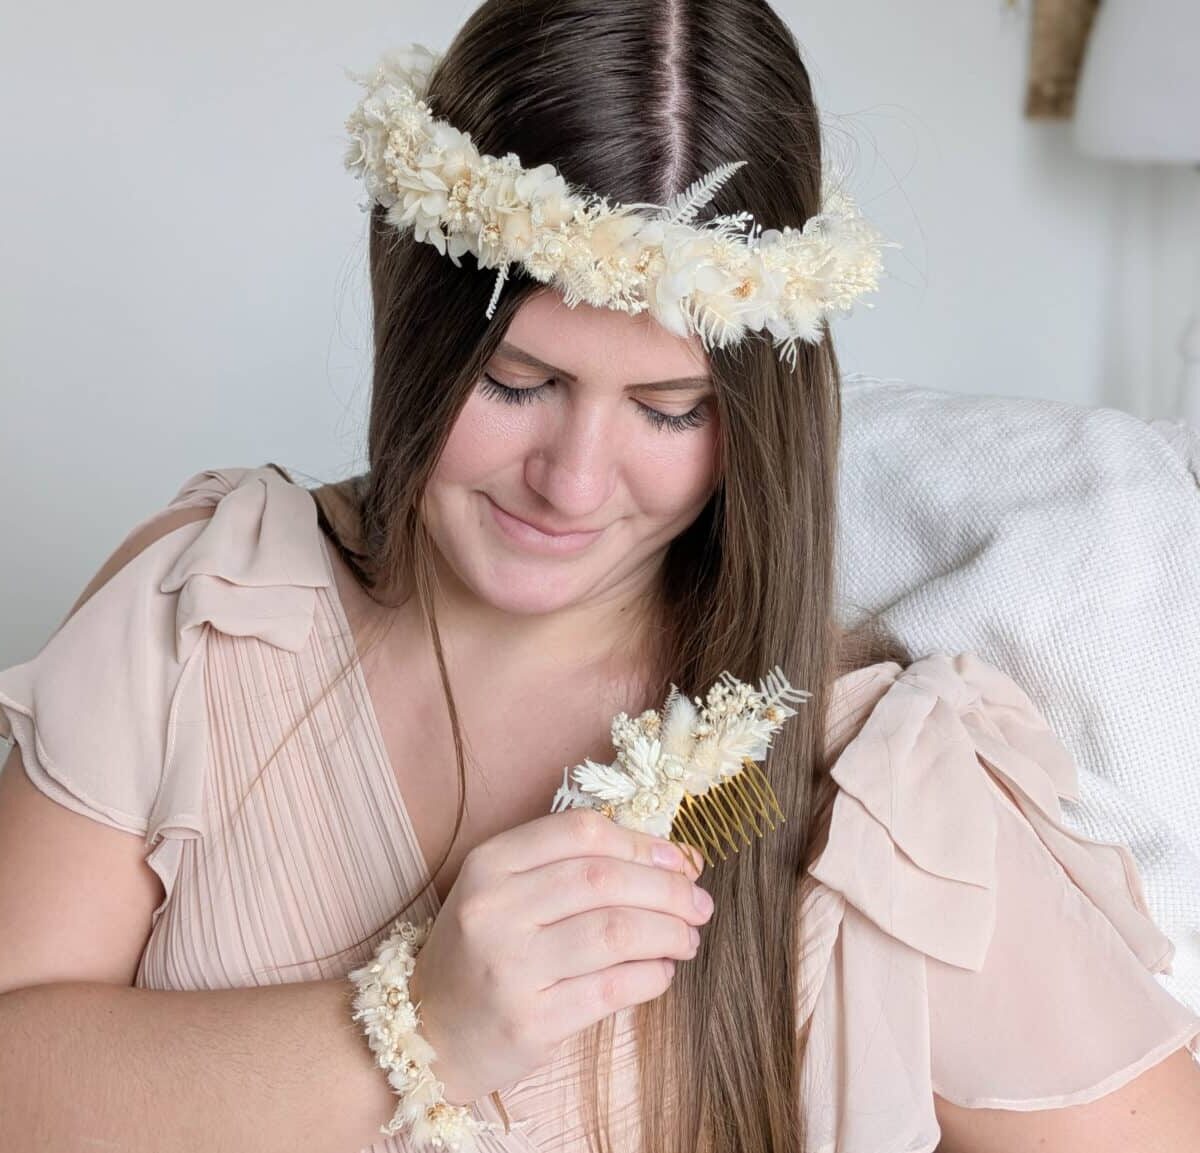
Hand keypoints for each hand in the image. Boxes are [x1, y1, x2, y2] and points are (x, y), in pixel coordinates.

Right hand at [406, 809, 710, 1104]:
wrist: (425, 1035)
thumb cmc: (480, 953)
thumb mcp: (502, 891)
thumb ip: (566, 867)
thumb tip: (667, 860)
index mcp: (489, 864)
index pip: (580, 834)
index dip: (642, 843)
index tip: (680, 860)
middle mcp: (496, 909)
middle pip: (604, 880)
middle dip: (668, 889)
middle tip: (700, 903)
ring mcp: (511, 967)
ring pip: (615, 932)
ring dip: (668, 932)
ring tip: (688, 938)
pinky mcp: (531, 1021)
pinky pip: (612, 990)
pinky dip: (651, 977)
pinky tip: (661, 973)